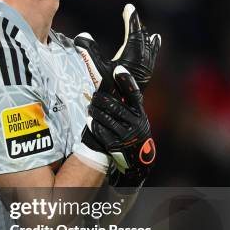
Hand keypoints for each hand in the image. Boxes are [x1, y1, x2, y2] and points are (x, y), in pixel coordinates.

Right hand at [74, 3, 160, 90]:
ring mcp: (146, 70)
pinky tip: (154, 44)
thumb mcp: (96, 69)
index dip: (131, 19)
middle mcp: (142, 61)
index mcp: (131, 56)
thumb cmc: (108, 90)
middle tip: (132, 15)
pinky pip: (151, 56)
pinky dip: (152, 47)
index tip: (129, 8)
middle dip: (137, 26)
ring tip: (147, 30)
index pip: (133, 32)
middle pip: (142, 39)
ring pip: (148, 48)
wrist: (121, 112)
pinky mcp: (146, 77)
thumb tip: (80, 36)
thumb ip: (89, 51)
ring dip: (145, 37)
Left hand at [85, 66, 155, 185]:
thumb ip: (127, 104)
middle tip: (93, 96)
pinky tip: (89, 120)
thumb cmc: (133, 131)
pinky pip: (102, 132)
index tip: (117, 69)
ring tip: (90, 107)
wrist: (139, 160)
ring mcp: (126, 136)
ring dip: (95, 111)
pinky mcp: (116, 146)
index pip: (134, 94)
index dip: (126, 81)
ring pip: (107, 119)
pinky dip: (94, 125)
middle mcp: (135, 123)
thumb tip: (113, 83)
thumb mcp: (136, 118)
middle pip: (115, 106)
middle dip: (101, 99)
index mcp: (140, 114)